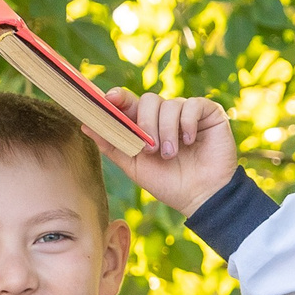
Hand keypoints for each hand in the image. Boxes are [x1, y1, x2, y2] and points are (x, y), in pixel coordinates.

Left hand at [106, 90, 238, 214]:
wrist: (202, 197)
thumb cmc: (169, 184)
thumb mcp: (134, 166)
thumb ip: (112, 145)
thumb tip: (85, 125)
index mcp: (146, 125)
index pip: (130, 102)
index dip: (118, 97)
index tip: (109, 99)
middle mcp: (166, 115)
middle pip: (148, 100)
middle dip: (146, 124)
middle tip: (151, 149)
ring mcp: (187, 113)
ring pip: (169, 104)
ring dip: (167, 131)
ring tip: (172, 155)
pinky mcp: (208, 113)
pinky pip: (192, 105)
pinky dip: (188, 124)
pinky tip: (191, 142)